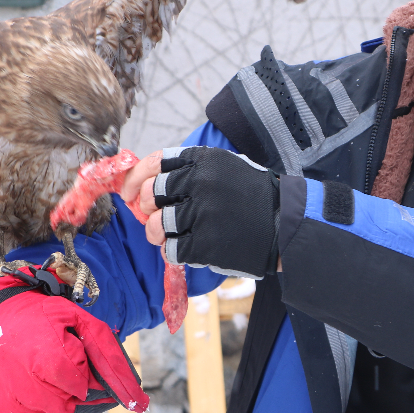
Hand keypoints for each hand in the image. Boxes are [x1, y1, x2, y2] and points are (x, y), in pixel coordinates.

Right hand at [0, 268, 148, 412]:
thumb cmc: (41, 318)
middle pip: (65, 407)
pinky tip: (16, 387)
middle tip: (47, 366)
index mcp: (48, 360)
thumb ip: (109, 357)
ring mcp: (4, 404)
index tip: (61, 355)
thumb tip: (137, 398)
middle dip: (63, 388)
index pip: (80, 388)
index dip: (75, 372)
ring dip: (44, 401)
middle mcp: (24, 385)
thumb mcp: (80, 322)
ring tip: (31, 374)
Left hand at [122, 146, 279, 278]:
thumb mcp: (225, 167)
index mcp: (203, 161)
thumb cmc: (253, 195)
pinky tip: (184, 249)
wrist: (286, 224)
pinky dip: (171, 251)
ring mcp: (202, 214)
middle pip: (150, 194)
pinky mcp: (205, 244)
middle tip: (154, 216)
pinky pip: (170, 249)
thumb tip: (145, 182)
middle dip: (146, 208)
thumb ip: (189, 170)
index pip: (154, 163)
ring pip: (156, 225)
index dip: (134, 178)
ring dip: (157, 233)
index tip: (128, 192)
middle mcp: (199, 183)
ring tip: (168, 236)